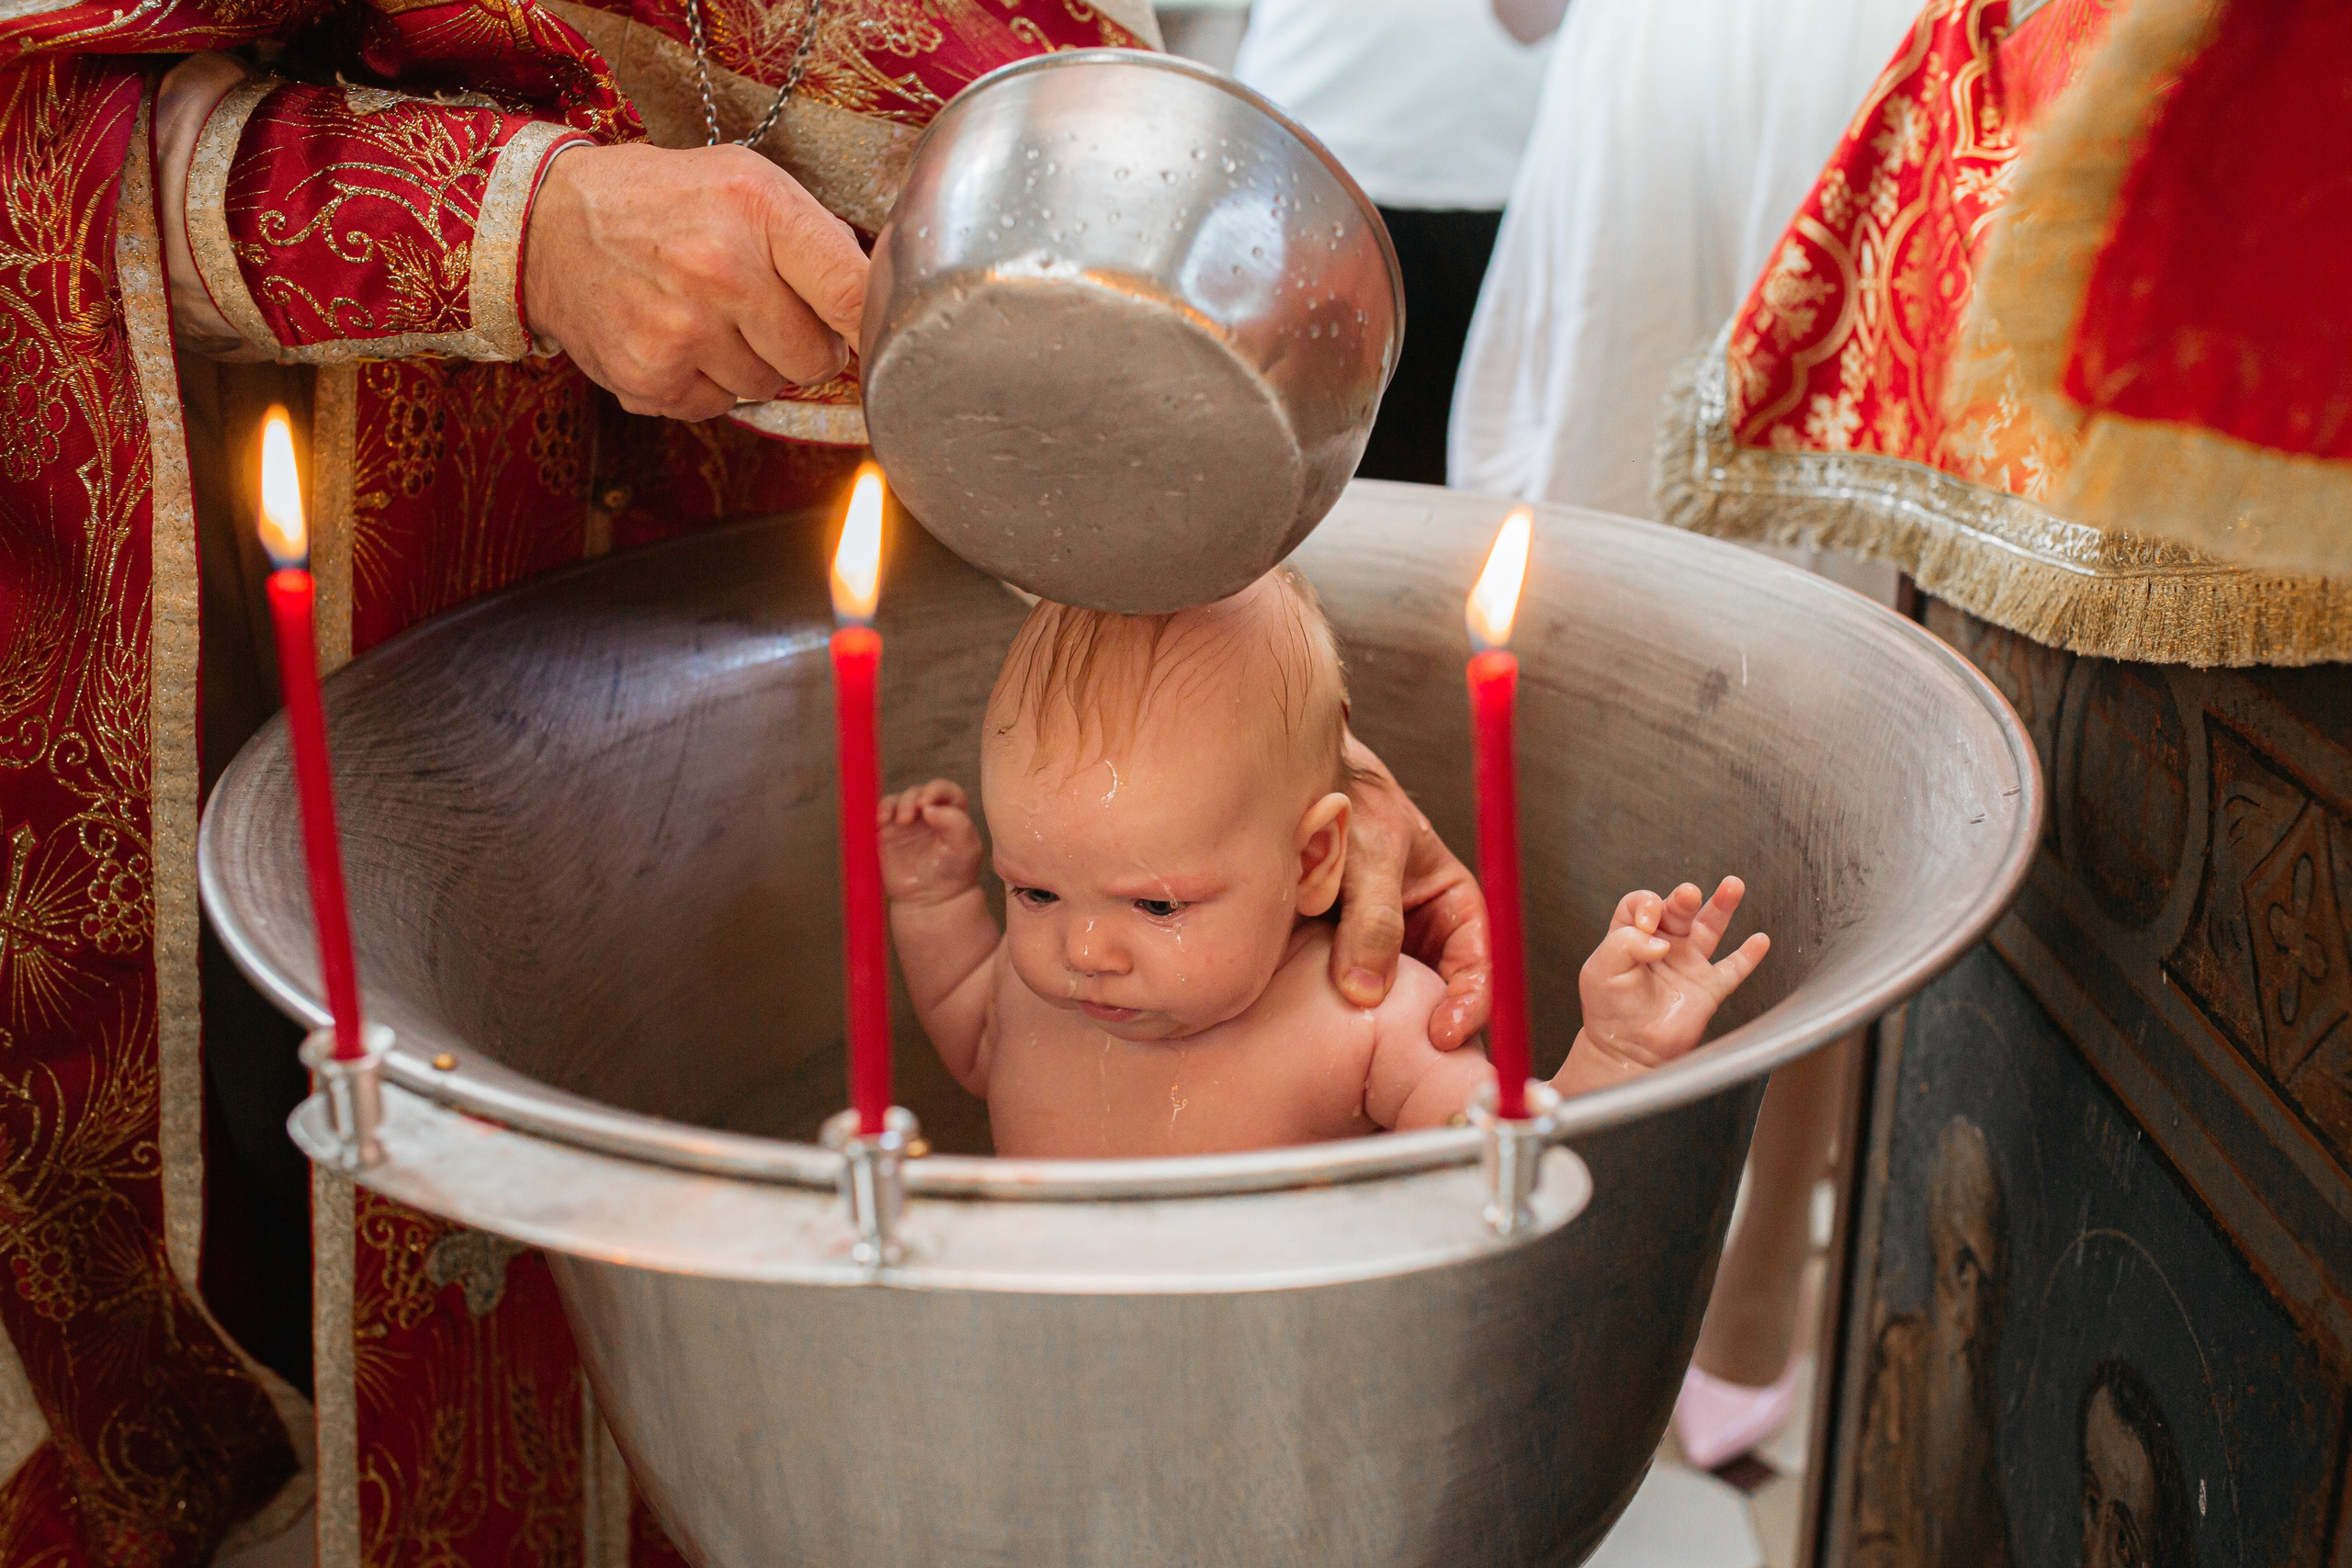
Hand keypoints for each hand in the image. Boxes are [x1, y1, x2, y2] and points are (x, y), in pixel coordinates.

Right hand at [522, 143, 866, 420]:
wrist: (551, 224)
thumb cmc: (664, 203)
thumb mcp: (748, 183)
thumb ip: (819, 241)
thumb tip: (880, 305)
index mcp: (757, 208)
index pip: (852, 293)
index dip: (875, 326)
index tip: (883, 337)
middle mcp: (719, 269)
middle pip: (816, 357)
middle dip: (803, 343)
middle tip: (764, 310)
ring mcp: (680, 329)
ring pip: (768, 388)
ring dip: (752, 364)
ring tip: (710, 316)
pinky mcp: (649, 376)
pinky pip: (718, 407)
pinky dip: (705, 383)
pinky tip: (677, 339)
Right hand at [878, 780, 983, 905]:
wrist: (932, 899)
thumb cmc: (954, 873)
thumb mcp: (966, 848)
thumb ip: (957, 823)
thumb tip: (929, 808)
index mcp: (952, 812)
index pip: (945, 790)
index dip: (935, 790)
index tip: (927, 803)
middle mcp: (929, 813)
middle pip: (918, 792)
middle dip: (912, 799)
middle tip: (910, 817)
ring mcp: (907, 821)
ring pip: (897, 800)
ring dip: (895, 804)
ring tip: (899, 821)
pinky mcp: (888, 832)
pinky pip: (881, 814)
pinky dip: (880, 811)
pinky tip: (883, 820)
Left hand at [1332, 732, 1491, 1048]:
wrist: (1286, 788)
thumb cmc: (1346, 800)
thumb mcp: (1371, 851)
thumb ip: (1373, 917)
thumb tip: (1364, 990)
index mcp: (1451, 905)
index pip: (1479, 964)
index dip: (1471, 1002)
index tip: (1443, 1032)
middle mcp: (1418, 934)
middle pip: (1438, 997)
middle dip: (1428, 1031)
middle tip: (1409, 1062)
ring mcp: (1375, 952)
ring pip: (1392, 1006)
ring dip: (1382, 1029)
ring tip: (1367, 1059)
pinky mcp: (1332, 964)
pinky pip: (1344, 1001)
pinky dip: (1338, 1019)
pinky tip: (1324, 1036)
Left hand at [1578, 879, 1769, 1071]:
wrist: (1628, 1051)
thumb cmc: (1609, 1011)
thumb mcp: (1602, 969)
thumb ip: (1625, 944)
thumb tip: (1661, 942)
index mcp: (1631, 936)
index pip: (1640, 904)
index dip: (1645, 905)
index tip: (1646, 924)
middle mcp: (1662, 945)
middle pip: (1677, 910)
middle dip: (1683, 899)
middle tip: (1688, 894)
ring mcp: (1687, 964)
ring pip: (1709, 928)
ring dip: (1721, 906)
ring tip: (1732, 885)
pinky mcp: (1708, 988)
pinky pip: (1732, 968)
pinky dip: (1748, 955)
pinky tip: (1760, 940)